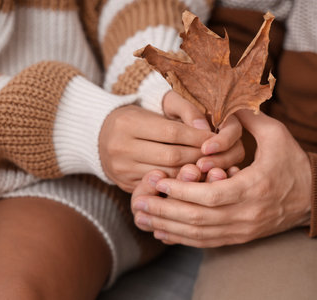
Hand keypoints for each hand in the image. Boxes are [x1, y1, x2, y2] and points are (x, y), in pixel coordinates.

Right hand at [99, 91, 243, 191]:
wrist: (99, 136)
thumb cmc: (137, 117)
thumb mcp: (156, 104)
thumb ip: (184, 108)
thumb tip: (205, 127)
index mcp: (127, 123)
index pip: (173, 132)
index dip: (198, 136)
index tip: (215, 137)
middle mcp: (121, 148)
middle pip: (172, 156)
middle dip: (199, 156)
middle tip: (217, 155)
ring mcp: (122, 170)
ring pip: (168, 175)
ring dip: (192, 172)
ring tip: (209, 166)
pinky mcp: (125, 185)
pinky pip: (160, 188)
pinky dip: (178, 183)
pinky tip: (192, 178)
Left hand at [131, 110, 311, 246]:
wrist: (314, 196)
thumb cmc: (293, 162)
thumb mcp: (276, 134)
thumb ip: (247, 119)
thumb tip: (221, 105)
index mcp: (255, 187)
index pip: (210, 196)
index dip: (180, 190)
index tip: (158, 180)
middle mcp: (248, 214)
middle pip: (198, 219)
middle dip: (165, 211)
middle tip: (139, 202)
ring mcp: (244, 230)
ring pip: (199, 235)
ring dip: (169, 227)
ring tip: (143, 218)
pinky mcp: (242, 237)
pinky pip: (207, 243)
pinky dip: (183, 239)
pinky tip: (164, 232)